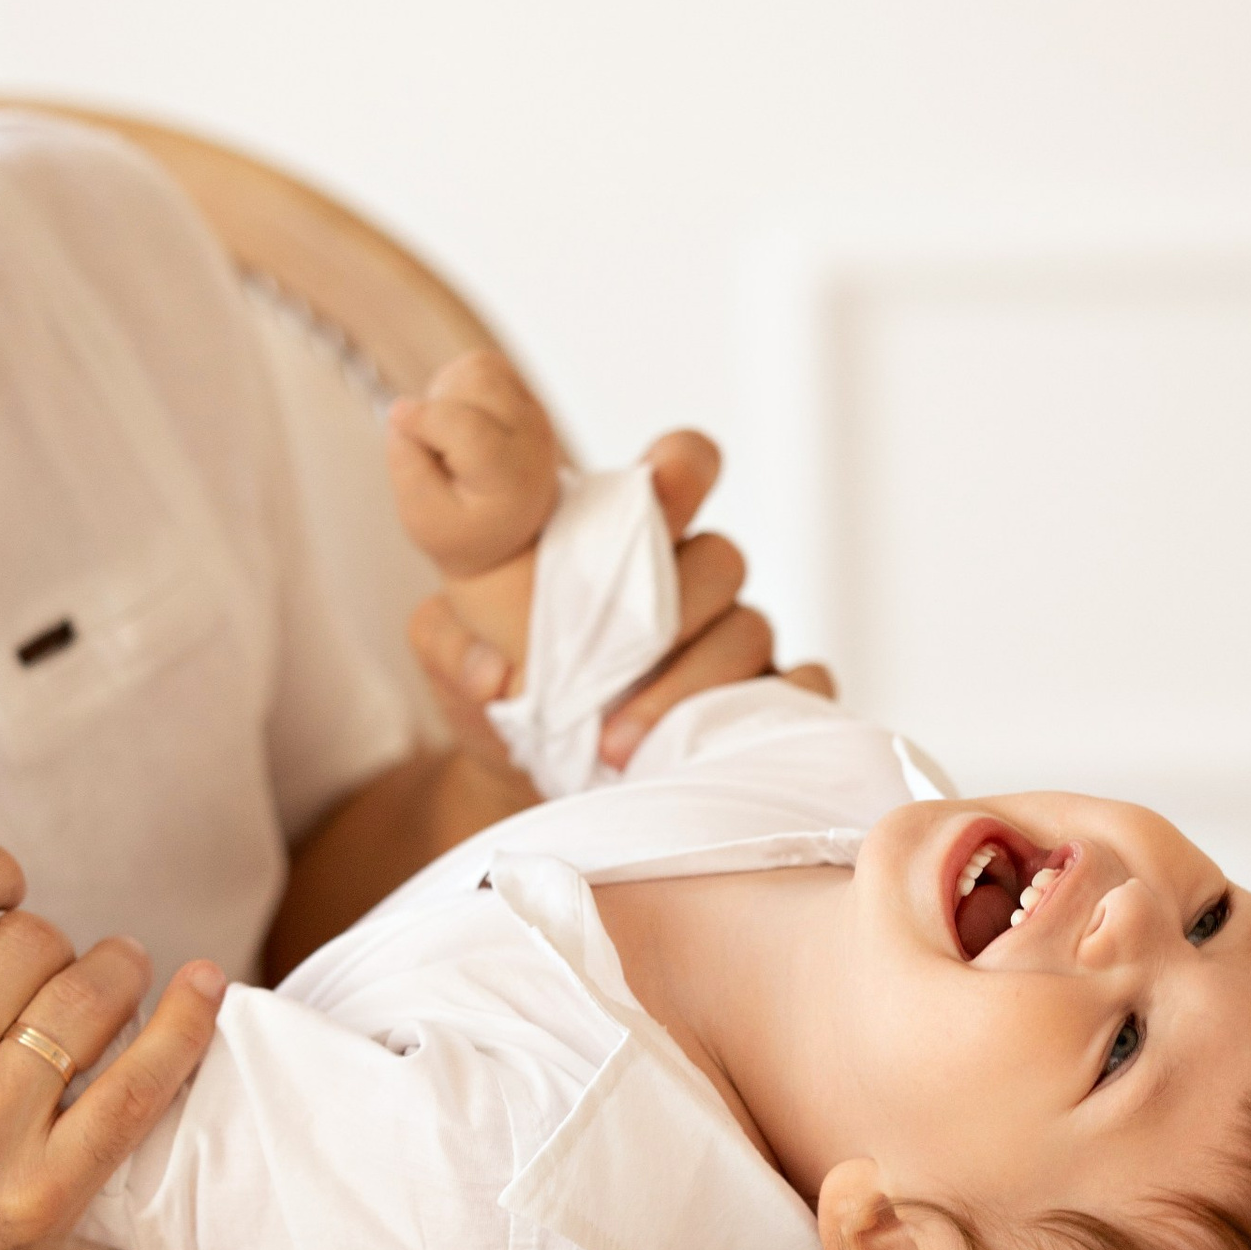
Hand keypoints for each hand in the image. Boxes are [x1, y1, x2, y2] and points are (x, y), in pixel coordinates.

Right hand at [0, 837, 225, 1249]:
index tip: (5, 888)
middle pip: (28, 940)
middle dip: (48, 939)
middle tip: (45, 965)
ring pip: (90, 997)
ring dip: (118, 970)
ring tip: (115, 975)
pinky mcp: (42, 1197)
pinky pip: (137, 1088)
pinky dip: (185, 1026)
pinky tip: (202, 986)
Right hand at [385, 348, 560, 578]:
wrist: (505, 534)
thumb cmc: (462, 529)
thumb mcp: (424, 519)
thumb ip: (408, 469)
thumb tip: (402, 413)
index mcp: (512, 480)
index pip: (470, 429)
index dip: (425, 418)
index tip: (397, 420)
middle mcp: (532, 441)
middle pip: (478, 386)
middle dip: (438, 406)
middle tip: (431, 444)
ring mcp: (533, 415)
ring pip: (480, 369)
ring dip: (447, 392)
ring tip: (442, 432)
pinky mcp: (525, 398)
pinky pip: (483, 366)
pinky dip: (458, 383)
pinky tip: (454, 417)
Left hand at [409, 428, 832, 769]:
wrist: (523, 782)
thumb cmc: (500, 698)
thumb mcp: (453, 661)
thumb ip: (449, 642)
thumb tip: (490, 668)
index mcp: (627, 541)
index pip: (682, 468)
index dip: (683, 467)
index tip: (656, 483)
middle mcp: (692, 582)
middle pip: (721, 558)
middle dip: (674, 610)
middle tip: (607, 676)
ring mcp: (734, 643)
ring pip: (752, 630)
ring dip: (694, 681)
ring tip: (620, 746)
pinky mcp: (762, 706)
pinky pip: (801, 694)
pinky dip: (782, 708)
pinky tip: (725, 742)